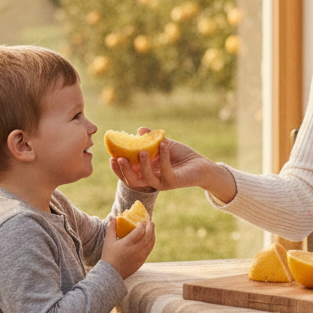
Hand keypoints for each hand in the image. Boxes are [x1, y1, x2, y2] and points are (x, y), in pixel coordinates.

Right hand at [100, 215, 155, 279]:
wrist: (111, 274)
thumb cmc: (108, 256)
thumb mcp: (108, 241)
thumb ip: (111, 228)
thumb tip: (114, 218)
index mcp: (127, 244)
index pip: (139, 231)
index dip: (142, 225)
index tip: (141, 221)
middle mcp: (136, 249)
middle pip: (148, 235)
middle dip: (151, 227)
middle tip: (150, 222)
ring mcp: (141, 256)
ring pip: (151, 243)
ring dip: (153, 234)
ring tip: (151, 229)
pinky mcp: (142, 261)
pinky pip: (149, 249)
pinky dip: (151, 242)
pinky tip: (150, 239)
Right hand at [108, 127, 235, 202]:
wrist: (201, 165)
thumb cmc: (181, 156)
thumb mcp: (163, 144)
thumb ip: (151, 139)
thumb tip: (140, 130)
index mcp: (145, 173)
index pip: (127, 175)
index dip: (117, 169)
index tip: (111, 157)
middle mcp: (152, 181)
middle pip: (133, 181)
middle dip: (124, 171)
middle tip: (119, 159)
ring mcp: (163, 183)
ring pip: (147, 179)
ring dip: (142, 165)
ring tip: (142, 151)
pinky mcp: (174, 181)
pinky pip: (166, 171)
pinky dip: (163, 157)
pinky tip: (163, 144)